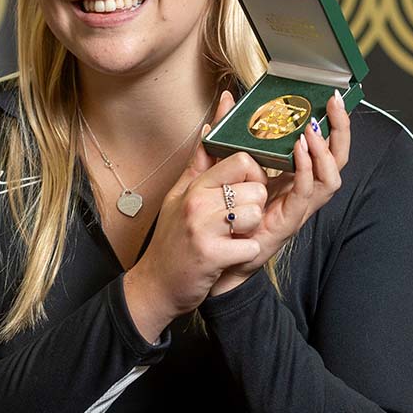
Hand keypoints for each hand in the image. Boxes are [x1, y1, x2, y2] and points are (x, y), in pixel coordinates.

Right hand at [123, 95, 268, 341]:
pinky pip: (251, 246)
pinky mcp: (212, 254)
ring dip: (251, 230)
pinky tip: (229, 256)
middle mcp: (196, 201)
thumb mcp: (179, 195)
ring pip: (256, 213)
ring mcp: (203, 227)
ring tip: (231, 237)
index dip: (253, 174)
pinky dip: (246, 254)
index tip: (248, 187)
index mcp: (194, 185)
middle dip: (255, 204)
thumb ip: (199, 163)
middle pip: (256, 187)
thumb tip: (210, 128)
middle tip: (237, 219)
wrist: (155, 284)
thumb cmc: (171, 239)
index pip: (239, 160)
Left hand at [209, 88, 350, 296]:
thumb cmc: (218, 210)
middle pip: (337, 160)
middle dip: (341, 130)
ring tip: (312, 128)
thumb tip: (226, 99)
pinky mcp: (286, 222)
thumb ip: (226, 132)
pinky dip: (305, 170)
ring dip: (324, 150)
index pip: (324, 149)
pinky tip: (299, 150)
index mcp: (291, 178)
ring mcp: (297, 208)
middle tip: (335, 104)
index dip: (333, 124)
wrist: (207, 253)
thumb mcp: (222, 161)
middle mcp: (301, 193)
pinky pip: (305, 193)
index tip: (331, 98)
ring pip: (329, 178)